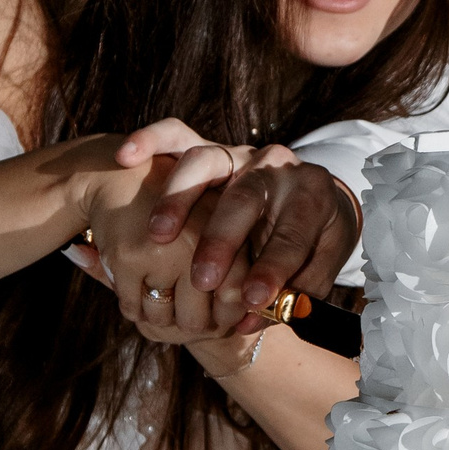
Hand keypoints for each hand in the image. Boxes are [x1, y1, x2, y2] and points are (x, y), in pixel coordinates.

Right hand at [116, 123, 360, 327]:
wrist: (303, 192)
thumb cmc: (310, 237)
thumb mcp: (322, 259)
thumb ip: (300, 287)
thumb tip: (264, 315)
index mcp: (311, 194)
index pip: (294, 233)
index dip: (274, 268)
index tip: (252, 299)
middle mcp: (273, 166)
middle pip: (244, 197)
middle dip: (222, 240)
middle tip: (202, 280)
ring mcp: (237, 153)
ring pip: (205, 163)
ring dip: (178, 199)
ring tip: (158, 235)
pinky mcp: (206, 147)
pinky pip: (174, 135)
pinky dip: (149, 139)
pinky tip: (126, 156)